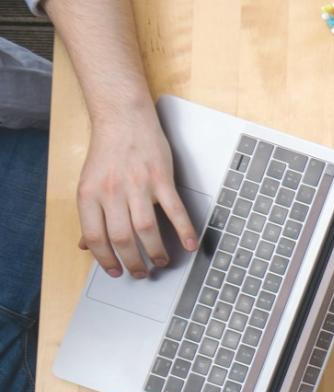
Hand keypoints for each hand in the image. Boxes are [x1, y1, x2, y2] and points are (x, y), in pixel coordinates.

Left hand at [76, 107, 197, 278]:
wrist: (123, 119)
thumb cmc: (107, 152)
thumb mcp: (89, 183)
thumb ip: (89, 215)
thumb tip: (85, 244)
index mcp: (90, 194)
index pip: (95, 236)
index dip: (105, 259)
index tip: (115, 271)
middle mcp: (112, 192)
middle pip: (122, 237)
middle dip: (133, 261)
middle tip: (142, 272)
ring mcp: (138, 185)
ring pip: (147, 229)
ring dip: (156, 251)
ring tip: (161, 261)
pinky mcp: (161, 179)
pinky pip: (175, 211)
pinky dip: (184, 230)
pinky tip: (190, 244)